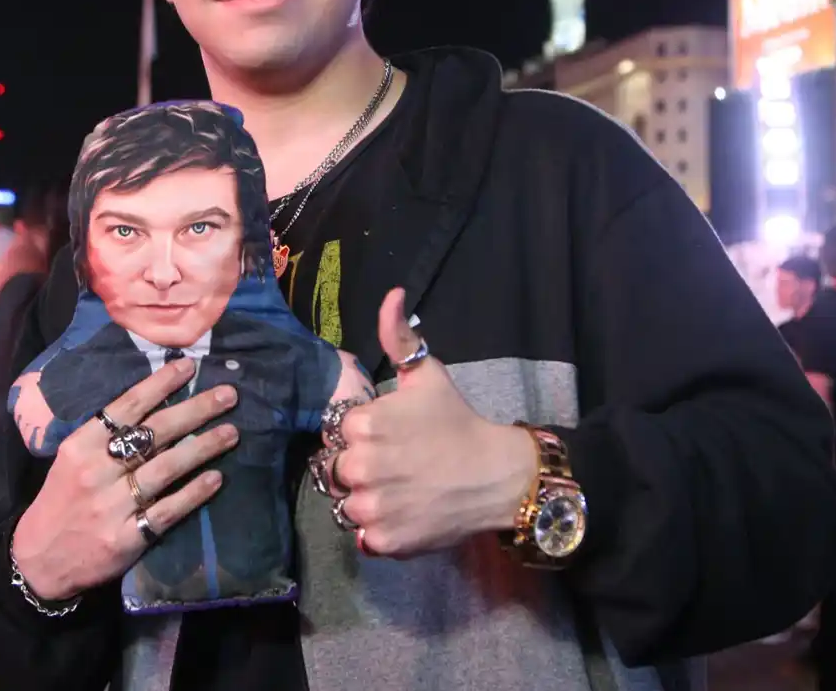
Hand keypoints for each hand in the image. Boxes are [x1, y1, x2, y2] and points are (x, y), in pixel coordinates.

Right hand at [12, 358, 239, 600]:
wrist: (40, 559)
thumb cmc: (63, 499)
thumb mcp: (72, 459)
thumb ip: (106, 436)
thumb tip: (157, 403)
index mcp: (81, 446)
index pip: (126, 406)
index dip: (160, 385)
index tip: (190, 367)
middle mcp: (96, 471)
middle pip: (154, 432)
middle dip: (195, 410)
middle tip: (228, 396)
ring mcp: (111, 506)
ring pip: (166, 468)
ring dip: (203, 447)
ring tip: (232, 433)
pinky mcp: (126, 539)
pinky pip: (168, 511)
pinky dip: (194, 493)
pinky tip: (216, 479)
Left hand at [327, 287, 536, 557]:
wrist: (496, 476)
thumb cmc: (458, 423)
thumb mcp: (428, 375)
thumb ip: (399, 337)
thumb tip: (391, 295)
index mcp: (363, 424)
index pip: (340, 433)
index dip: (364, 436)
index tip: (392, 438)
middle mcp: (360, 466)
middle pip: (338, 471)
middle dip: (362, 469)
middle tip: (398, 466)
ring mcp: (371, 507)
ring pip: (347, 506)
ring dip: (368, 502)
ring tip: (403, 491)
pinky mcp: (383, 540)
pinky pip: (364, 537)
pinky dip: (381, 531)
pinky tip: (407, 514)